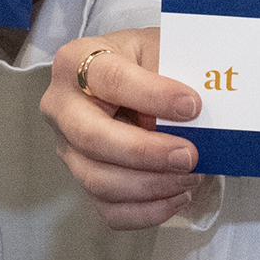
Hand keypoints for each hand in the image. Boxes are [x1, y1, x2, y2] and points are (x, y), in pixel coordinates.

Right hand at [41, 27, 201, 229]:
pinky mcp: (83, 180)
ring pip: (100, 181)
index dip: (152, 96)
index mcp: (76, 61)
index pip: (110, 80)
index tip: (192, 106)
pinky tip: (178, 195)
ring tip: (191, 175)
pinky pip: (110, 210)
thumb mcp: (155, 49)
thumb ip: (170, 72)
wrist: (129, 80)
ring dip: (152, 185)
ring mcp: (68, 148)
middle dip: (146, 153)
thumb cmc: (143, 62)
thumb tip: (197, 111)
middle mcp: (61, 107)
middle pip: (93, 138)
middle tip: (189, 155)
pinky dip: (148, 210)